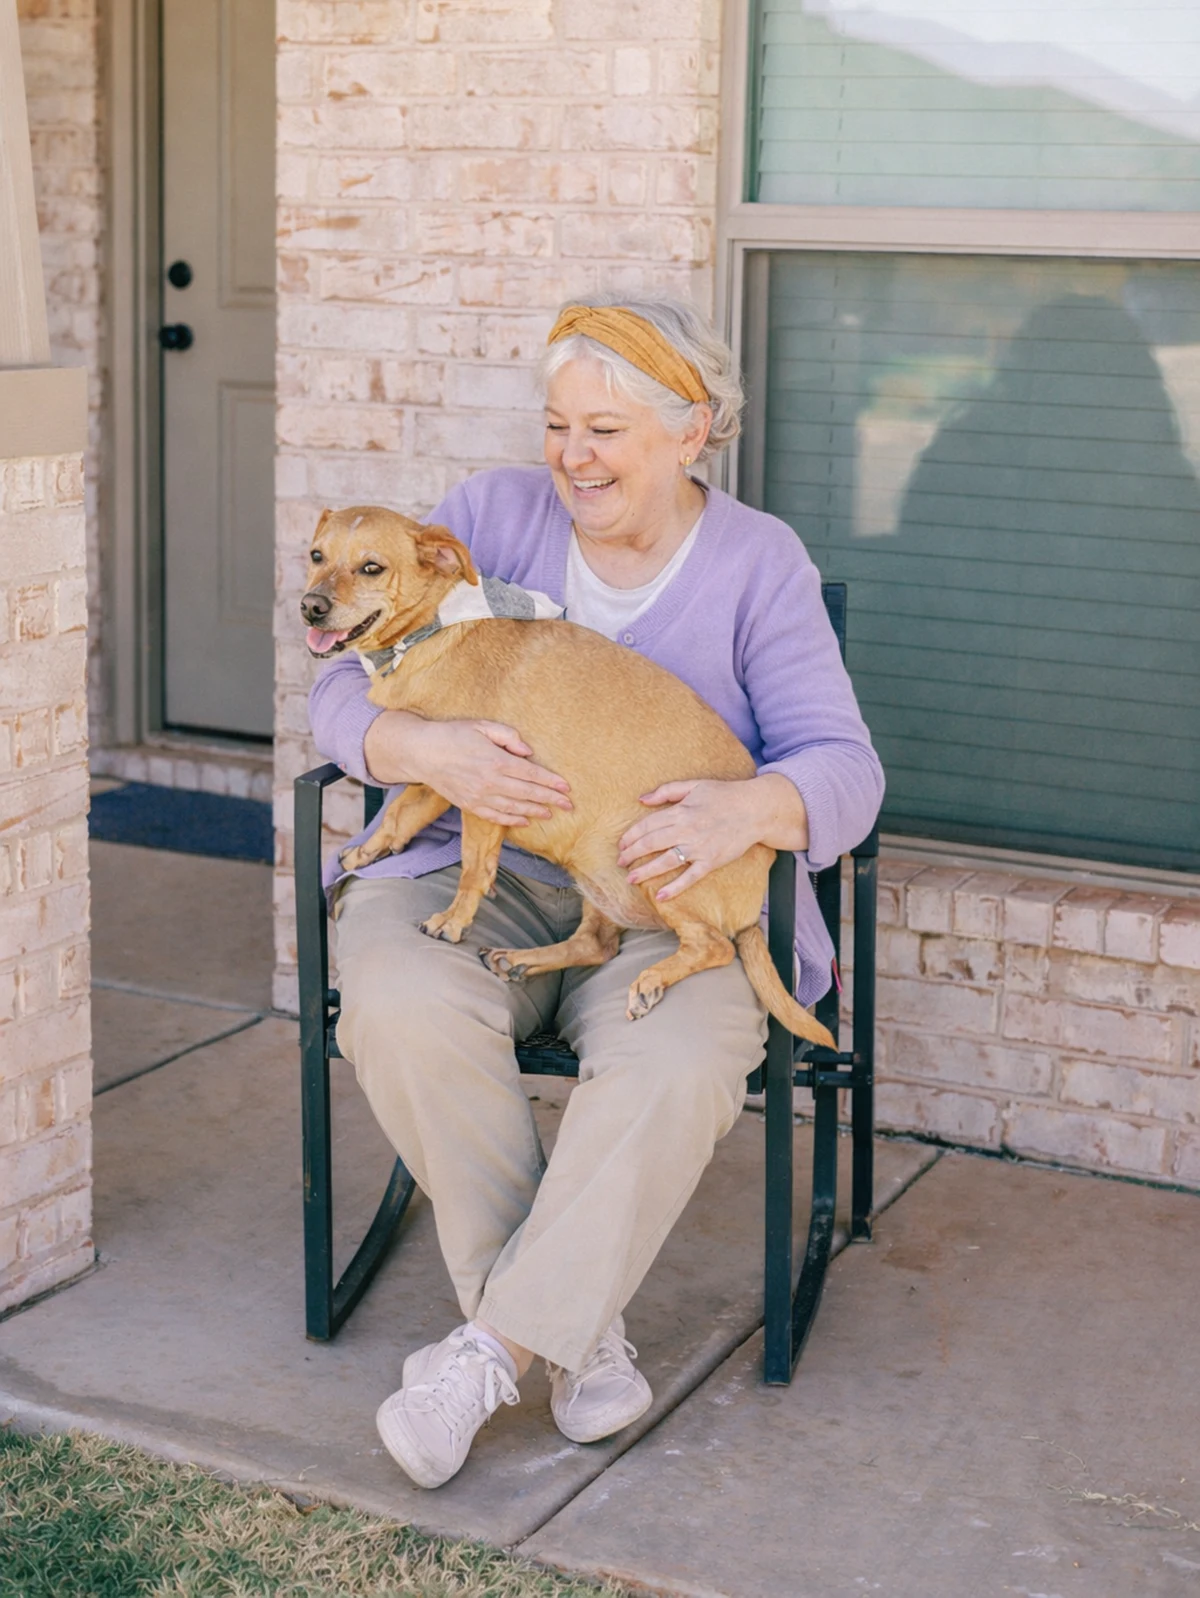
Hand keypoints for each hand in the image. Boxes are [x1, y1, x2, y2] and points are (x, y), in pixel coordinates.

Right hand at [375, 714, 571, 827]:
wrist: (422, 753)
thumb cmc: (453, 735)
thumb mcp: (482, 725)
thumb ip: (508, 736)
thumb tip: (527, 751)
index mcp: (496, 760)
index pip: (531, 774)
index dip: (551, 782)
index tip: (566, 788)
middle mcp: (490, 782)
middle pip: (527, 793)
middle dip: (550, 800)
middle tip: (569, 806)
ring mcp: (479, 796)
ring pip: (514, 808)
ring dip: (535, 811)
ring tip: (551, 814)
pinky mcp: (469, 804)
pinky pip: (495, 816)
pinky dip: (512, 820)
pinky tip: (524, 820)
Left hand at [617, 774, 809, 901]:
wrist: (755, 809)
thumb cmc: (724, 795)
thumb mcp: (694, 785)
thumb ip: (667, 791)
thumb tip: (641, 799)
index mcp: (681, 811)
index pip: (648, 825)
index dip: (631, 836)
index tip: (621, 845)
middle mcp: (687, 829)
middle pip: (652, 843)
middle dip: (632, 854)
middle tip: (621, 863)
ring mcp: (700, 847)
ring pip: (667, 861)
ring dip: (646, 871)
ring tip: (631, 879)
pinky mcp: (712, 861)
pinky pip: (691, 877)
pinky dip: (675, 887)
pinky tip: (661, 896)